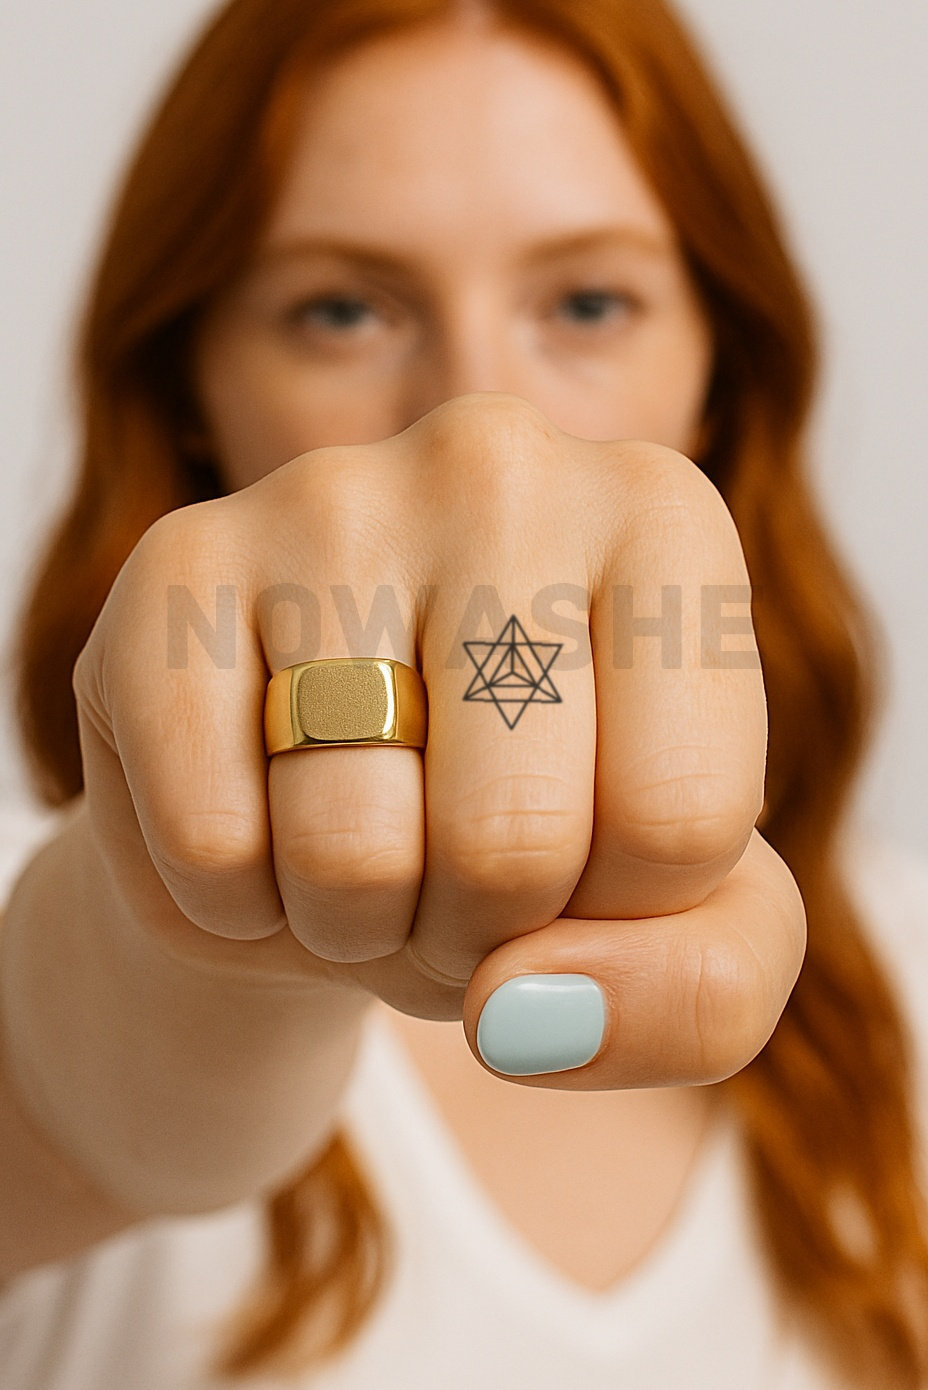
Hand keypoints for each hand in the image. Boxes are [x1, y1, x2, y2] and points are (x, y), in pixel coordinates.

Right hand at [73, 392, 804, 1089]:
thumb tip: (530, 1013)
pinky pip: (208, 839)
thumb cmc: (538, 829)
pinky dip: (235, 901)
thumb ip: (705, 991)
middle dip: (480, 933)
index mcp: (664, 520)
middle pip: (515, 841)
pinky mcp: (175, 565)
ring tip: (364, 846)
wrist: (345, 793)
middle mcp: (503, 465)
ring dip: (356, 924)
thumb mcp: (687, 923)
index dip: (619, 915)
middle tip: (458, 874)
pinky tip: (260, 819)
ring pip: (351, 852)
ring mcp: (327, 498)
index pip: (680, 823)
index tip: (587, 859)